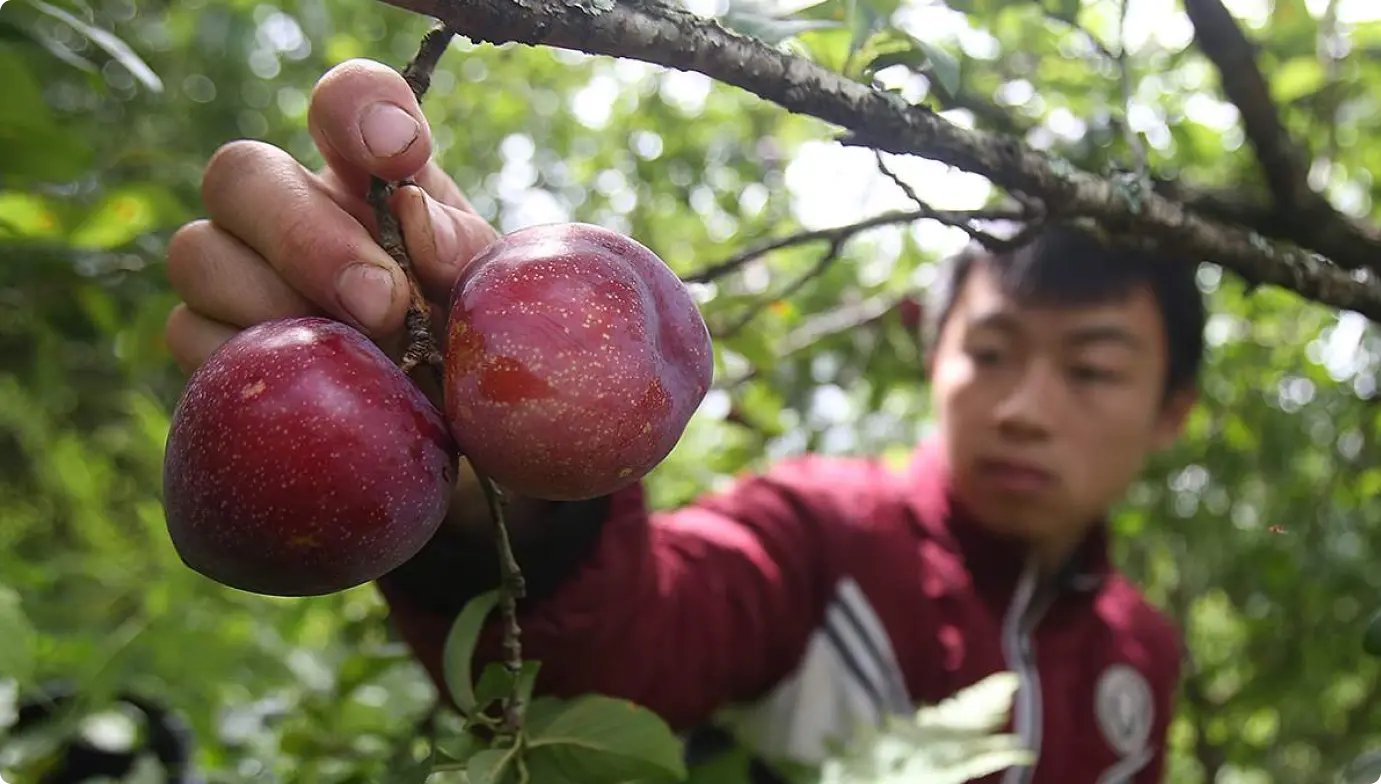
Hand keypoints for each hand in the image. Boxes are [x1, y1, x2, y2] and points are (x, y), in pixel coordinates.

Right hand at [164, 58, 498, 379]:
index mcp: (373, 179)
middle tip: (382, 303)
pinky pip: (193, 335)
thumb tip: (416, 219)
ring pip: (198, 253)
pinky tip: (314, 387)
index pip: (346, 103)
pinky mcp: (210, 344)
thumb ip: (462, 249)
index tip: (400, 153)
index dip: (358, 107)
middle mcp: (293, 210)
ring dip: (278, 305)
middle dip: (305, 235)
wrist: (450, 441)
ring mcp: (238, 274)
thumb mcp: (485, 295)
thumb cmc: (469, 347)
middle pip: (240, 172)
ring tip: (356, 357)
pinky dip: (255, 360)